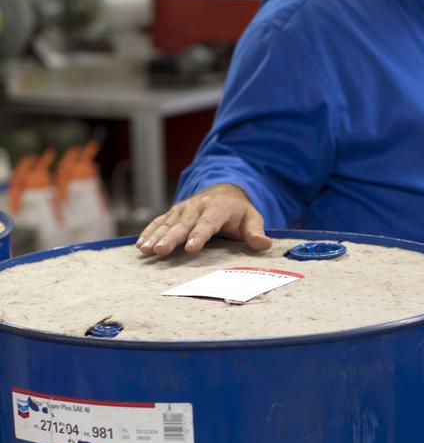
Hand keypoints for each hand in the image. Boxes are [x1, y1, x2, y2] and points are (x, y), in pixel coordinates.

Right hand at [136, 184, 271, 257]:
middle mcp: (197, 206)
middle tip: (160, 250)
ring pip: (168, 223)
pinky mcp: (173, 213)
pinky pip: (159, 221)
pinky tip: (141, 244)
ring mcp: (183, 209)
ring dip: (156, 236)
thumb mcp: (252, 218)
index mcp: (218, 208)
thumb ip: (255, 232)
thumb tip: (264, 244)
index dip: (199, 235)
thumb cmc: (238, 212)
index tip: (191, 247)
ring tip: (146, 249)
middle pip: (183, 224)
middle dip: (171, 237)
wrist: (224, 192)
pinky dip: (149, 231)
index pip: (208, 223)